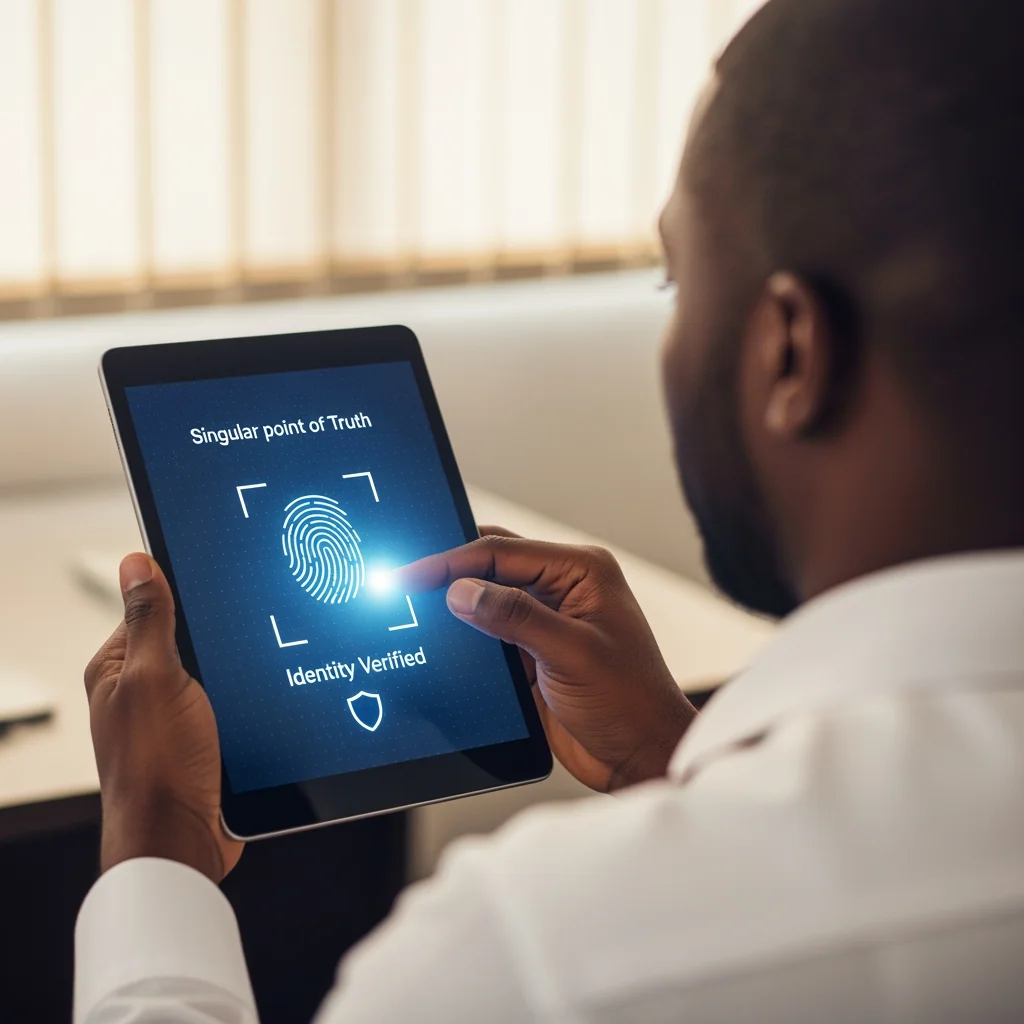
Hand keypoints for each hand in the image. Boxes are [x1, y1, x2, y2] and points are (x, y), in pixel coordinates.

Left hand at [84, 553, 241, 882]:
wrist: (183, 839)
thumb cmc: (156, 768)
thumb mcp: (155, 678)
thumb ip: (149, 620)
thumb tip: (136, 563)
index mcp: (118, 667)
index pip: (153, 605)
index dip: (188, 592)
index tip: (222, 580)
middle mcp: (144, 689)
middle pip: (192, 637)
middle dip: (221, 638)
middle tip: (242, 640)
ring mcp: (177, 715)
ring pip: (219, 671)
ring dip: (239, 674)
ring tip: (254, 675)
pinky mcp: (206, 738)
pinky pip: (234, 703)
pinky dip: (249, 700)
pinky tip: (265, 700)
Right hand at [398, 528, 696, 791]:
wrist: (641, 756)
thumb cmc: (631, 702)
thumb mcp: (572, 653)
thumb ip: (515, 617)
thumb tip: (461, 591)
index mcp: (581, 571)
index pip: (502, 552)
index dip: (452, 562)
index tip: (411, 575)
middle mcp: (563, 588)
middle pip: (491, 565)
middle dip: (448, 573)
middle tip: (403, 585)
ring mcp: (546, 620)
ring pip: (486, 598)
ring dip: (454, 604)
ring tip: (412, 609)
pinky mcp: (532, 653)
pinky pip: (487, 634)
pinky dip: (463, 636)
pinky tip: (439, 641)